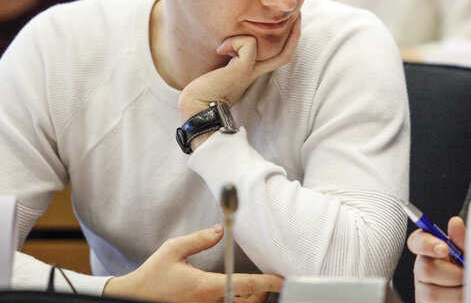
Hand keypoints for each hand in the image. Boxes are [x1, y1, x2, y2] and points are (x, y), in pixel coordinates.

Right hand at [103, 224, 282, 301]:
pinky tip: (239, 294)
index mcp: (206, 287)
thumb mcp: (173, 250)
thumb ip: (199, 239)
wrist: (132, 299)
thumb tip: (220, 230)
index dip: (268, 282)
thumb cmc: (152, 277)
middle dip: (263, 291)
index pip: (246, 285)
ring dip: (251, 298)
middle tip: (269, 280)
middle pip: (249, 301)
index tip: (282, 279)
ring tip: (256, 287)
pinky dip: (237, 302)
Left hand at [178, 15, 301, 121]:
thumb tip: (234, 36)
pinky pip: (248, 44)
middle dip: (295, 32)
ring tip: (229, 42)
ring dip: (251, 33)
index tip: (292, 21)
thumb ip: (233, 54)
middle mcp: (257, 71)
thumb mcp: (223, 66)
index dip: (290, 40)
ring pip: (273, 46)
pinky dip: (235, 41)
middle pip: (287, 53)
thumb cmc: (204, 88)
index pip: (281, 55)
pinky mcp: (243, 69)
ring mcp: (251, 71)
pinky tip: (220, 50)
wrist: (198, 107)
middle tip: (297, 13)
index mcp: (254, 71)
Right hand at [407, 216, 465, 302]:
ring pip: (431, 293)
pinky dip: (456, 302)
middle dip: (453, 274)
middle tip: (467, 275)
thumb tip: (454, 223)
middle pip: (425, 269)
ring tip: (469, 290)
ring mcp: (423, 291)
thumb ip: (462, 240)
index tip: (444, 248)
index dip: (426, 243)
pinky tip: (465, 298)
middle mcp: (423, 271)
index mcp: (430, 251)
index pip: (416, 241)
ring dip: (458, 293)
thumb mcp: (470, 255)